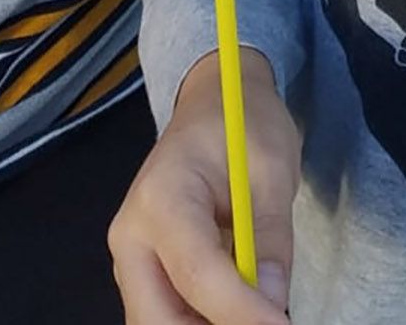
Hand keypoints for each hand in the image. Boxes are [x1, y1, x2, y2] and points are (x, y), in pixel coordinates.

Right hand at [110, 51, 299, 322]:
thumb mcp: (272, 169)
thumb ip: (270, 239)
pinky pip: (167, 316)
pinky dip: (202, 322)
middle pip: (158, 317)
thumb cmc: (241, 124)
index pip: (197, 272)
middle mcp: (132, 236)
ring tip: (256, 314)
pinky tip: (240, 311)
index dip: (241, 312)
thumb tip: (274, 305)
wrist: (212, 104)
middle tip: (267, 324)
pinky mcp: (145, 273)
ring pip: (159, 324)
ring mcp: (133, 259)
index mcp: (161, 197)